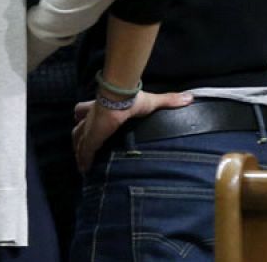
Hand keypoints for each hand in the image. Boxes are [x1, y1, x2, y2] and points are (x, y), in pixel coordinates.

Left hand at [72, 90, 191, 171]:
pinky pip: (85, 152)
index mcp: (101, 108)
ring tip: (82, 164)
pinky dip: (84, 160)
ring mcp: (90, 129)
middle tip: (79, 150)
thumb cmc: (133, 98)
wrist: (122, 99)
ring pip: (78, 142)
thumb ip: (168, 100)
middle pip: (78, 129)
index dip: (83, 116)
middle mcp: (91, 119)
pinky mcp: (91, 138)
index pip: (85, 111)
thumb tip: (189, 97)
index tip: (81, 120)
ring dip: (79, 152)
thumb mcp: (152, 101)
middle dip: (78, 139)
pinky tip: (84, 170)